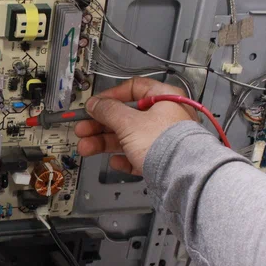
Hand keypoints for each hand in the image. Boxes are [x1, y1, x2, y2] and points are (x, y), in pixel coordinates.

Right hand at [75, 77, 197, 175]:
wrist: (182, 176)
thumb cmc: (165, 143)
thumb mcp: (129, 122)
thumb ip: (108, 110)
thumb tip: (95, 103)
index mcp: (165, 98)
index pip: (133, 89)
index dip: (111, 97)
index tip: (95, 106)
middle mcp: (166, 117)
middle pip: (126, 116)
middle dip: (101, 125)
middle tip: (84, 129)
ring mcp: (164, 139)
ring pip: (129, 137)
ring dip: (105, 142)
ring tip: (87, 148)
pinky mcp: (161, 159)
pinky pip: (138, 155)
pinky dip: (124, 158)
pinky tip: (115, 161)